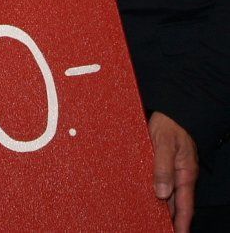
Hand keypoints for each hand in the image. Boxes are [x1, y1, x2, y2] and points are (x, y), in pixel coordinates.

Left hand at [149, 111, 197, 232]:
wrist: (171, 112)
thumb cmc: (170, 127)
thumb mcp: (165, 146)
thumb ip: (163, 168)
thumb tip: (162, 193)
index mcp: (185, 174)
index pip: (185, 205)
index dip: (182, 223)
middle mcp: (180, 176)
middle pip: (177, 204)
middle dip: (172, 220)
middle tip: (159, 230)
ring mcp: (172, 171)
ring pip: (169, 195)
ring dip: (163, 208)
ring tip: (152, 221)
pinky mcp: (163, 165)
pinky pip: (162, 183)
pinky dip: (157, 194)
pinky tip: (148, 199)